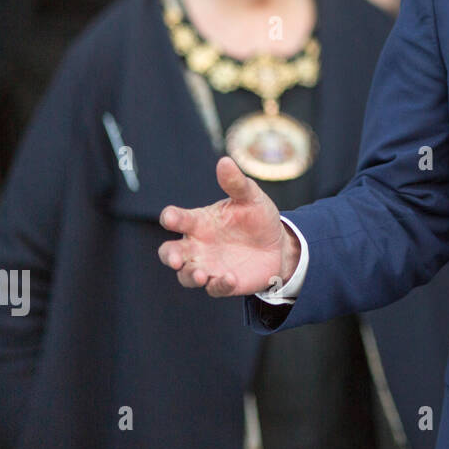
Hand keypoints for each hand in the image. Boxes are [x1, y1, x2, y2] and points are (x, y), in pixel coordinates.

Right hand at [158, 156, 295, 297]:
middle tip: (174, 258)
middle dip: (169, 255)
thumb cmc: (258, 218)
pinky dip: (218, 284)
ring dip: (189, 275)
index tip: (170, 218)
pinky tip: (230, 278)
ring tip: (200, 274)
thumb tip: (225, 161)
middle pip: (171, 252)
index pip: (177, 218)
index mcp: (200, 221)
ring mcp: (208, 265)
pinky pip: (214, 287)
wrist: (279, 245)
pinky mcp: (222, 282)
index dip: (171, 218)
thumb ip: (236, 183)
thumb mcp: (251, 197)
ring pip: (186, 275)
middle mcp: (198, 245)